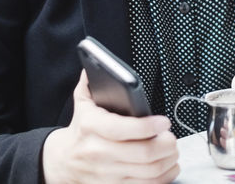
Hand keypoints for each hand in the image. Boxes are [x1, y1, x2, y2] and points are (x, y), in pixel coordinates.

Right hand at [42, 71, 179, 183]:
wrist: (62, 163)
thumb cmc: (80, 131)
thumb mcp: (82, 104)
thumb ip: (91, 83)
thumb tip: (95, 63)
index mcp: (92, 127)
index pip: (123, 129)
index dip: (148, 126)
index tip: (164, 121)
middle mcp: (99, 153)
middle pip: (142, 153)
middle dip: (166, 144)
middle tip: (172, 137)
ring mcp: (107, 174)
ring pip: (148, 172)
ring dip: (168, 161)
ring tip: (173, 150)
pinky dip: (163, 178)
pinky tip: (169, 167)